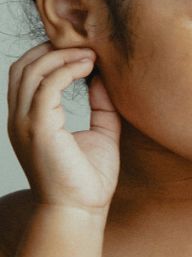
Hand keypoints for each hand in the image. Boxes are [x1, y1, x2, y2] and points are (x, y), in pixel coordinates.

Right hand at [7, 44, 118, 213]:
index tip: (83, 50)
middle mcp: (20, 118)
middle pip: (24, 67)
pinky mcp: (38, 127)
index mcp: (29, 119)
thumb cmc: (89, 180)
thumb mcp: (101, 133)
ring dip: (61, 56)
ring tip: (91, 53)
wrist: (80, 211)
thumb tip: (106, 78)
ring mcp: (25, 122)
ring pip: (32, 71)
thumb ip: (101, 106)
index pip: (28, 75)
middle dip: (52, 49)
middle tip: (86, 44)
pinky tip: (88, 67)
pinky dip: (65, 70)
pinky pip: (46, 86)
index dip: (50, 56)